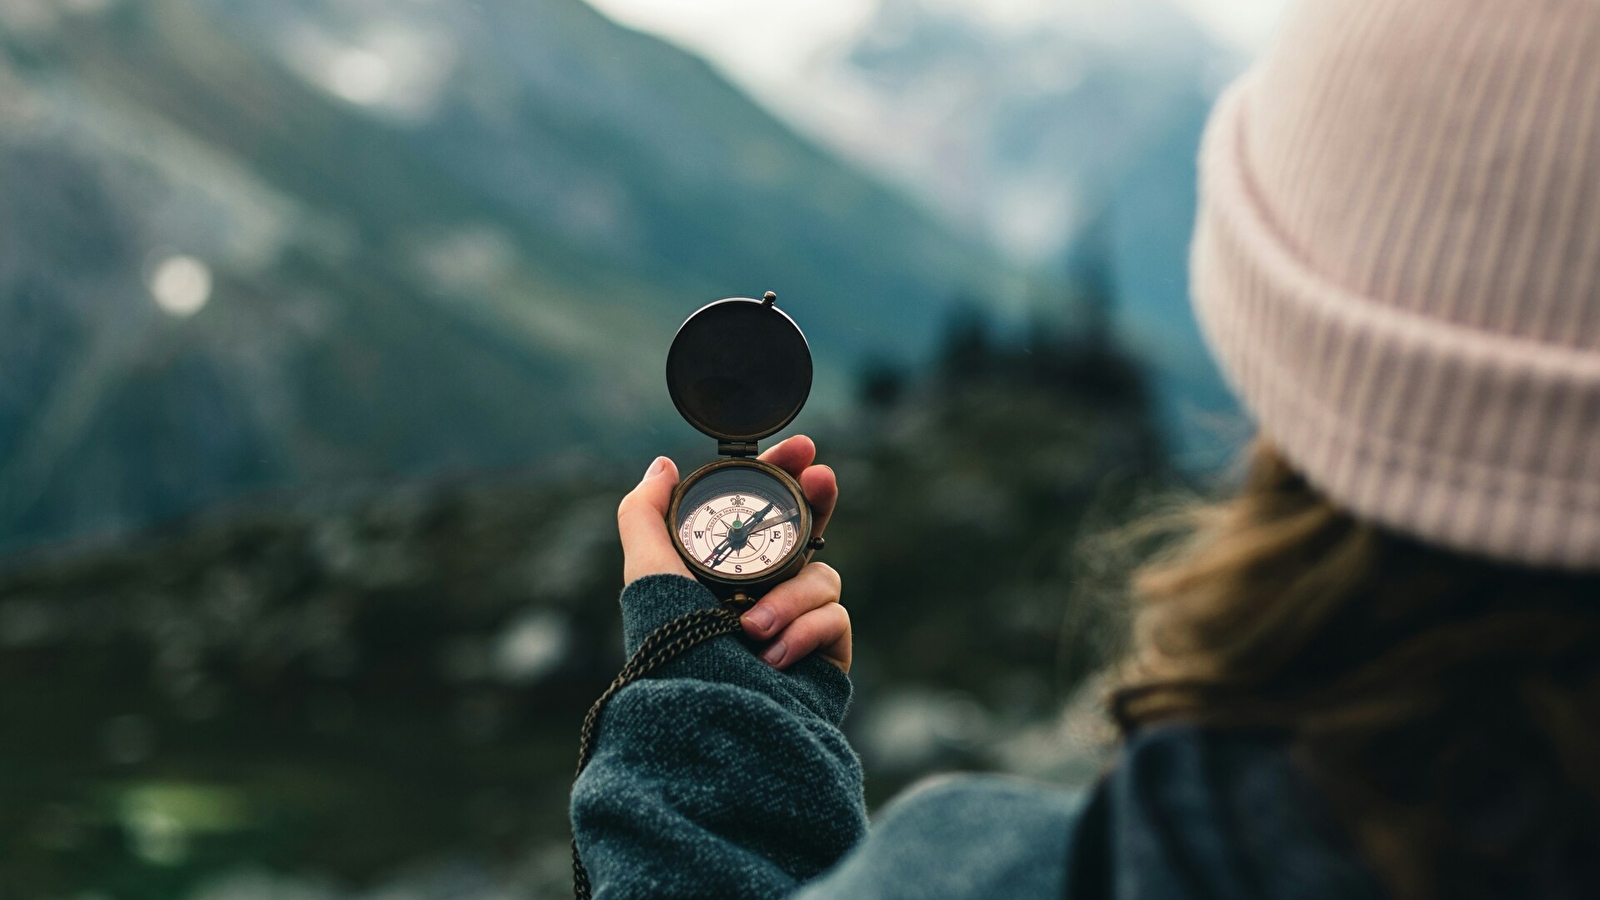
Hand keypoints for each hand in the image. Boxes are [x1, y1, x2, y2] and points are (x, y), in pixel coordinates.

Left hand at [616, 435, 849, 672]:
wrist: (707, 719)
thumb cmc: (673, 649)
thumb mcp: (647, 573)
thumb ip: (645, 513)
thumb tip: (663, 465)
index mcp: (726, 572)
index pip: (763, 512)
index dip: (785, 475)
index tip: (801, 447)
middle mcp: (763, 594)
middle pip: (808, 532)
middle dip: (818, 500)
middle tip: (822, 477)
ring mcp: (797, 624)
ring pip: (820, 576)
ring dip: (789, 596)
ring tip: (752, 629)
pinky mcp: (825, 655)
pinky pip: (834, 618)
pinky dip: (804, 631)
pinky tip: (773, 656)